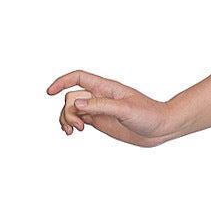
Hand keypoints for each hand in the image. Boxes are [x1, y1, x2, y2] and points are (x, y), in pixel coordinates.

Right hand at [45, 69, 174, 146]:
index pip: (78, 77)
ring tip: (72, 132)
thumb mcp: (126, 110)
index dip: (62, 82)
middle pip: (71, 97)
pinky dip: (71, 125)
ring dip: (66, 119)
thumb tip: (76, 102)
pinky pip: (79, 119)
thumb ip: (101, 105)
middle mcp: (100, 96)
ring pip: (72, 109)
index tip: (49, 92)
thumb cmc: (149, 115)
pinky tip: (72, 132)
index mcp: (106, 87)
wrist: (161, 128)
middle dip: (68, 111)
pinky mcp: (101, 121)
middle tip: (79, 126)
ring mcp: (99, 109)